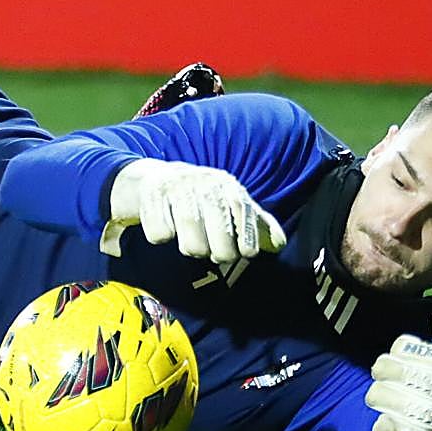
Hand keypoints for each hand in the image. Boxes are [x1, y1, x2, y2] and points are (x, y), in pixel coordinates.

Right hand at [101, 159, 286, 262]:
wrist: (156, 178)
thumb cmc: (201, 198)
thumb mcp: (231, 204)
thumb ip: (256, 224)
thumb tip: (279, 243)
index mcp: (228, 186)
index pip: (243, 215)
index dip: (246, 237)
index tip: (247, 252)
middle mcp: (205, 183)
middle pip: (218, 237)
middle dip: (217, 251)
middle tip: (213, 250)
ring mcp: (177, 188)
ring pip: (191, 244)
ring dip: (191, 248)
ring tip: (191, 242)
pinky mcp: (152, 195)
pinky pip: (160, 236)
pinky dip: (162, 237)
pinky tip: (166, 225)